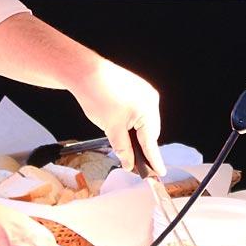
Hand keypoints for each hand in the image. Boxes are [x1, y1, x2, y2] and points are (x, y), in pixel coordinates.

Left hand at [72, 58, 163, 172]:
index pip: (151, 142)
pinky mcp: (137, 89)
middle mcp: (151, 100)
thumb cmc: (98, 95)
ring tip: (119, 136)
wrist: (86, 72)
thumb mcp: (111, 129)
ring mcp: (145, 93)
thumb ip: (123, 149)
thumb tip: (129, 163)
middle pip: (149, 133)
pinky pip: (139, 111)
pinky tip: (120, 123)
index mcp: (148, 110)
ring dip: (135, 133)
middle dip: (140, 145)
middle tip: (131, 159)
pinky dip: (132, 121)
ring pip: (143, 122)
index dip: (154, 160)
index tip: (159, 173)